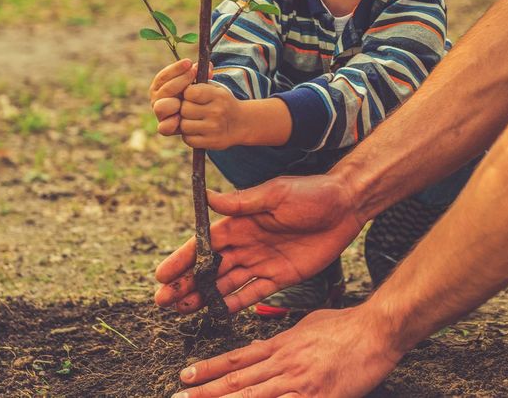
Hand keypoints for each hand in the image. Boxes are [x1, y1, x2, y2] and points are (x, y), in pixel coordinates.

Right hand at [149, 59, 196, 136]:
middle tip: (193, 74)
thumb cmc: (194, 95)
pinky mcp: (166, 128)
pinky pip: (163, 128)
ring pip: (160, 107)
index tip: (188, 62)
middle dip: (180, 81)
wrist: (197, 116)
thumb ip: (200, 75)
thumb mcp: (196, 83)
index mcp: (160, 87)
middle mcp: (158, 100)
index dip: (175, 69)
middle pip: (164, 90)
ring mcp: (161, 114)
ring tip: (186, 99)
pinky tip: (179, 118)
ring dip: (173, 102)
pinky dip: (171, 123)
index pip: (163, 76)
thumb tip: (209, 66)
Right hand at [155, 175, 363, 313]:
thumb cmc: (311, 193)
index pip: (204, 244)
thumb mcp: (276, 193)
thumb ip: (242, 203)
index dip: (182, 260)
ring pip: (226, 283)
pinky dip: (234, 304)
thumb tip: (207, 197)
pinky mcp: (280, 277)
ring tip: (180, 310)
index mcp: (241, 222)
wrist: (346, 206)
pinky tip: (215, 313)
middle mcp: (247, 243)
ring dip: (203, 296)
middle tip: (163, 301)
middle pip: (209, 268)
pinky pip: (253, 293)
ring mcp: (262, 262)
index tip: (161, 275)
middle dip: (185, 284)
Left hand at [171, 306, 400, 397]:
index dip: (209, 369)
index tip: (185, 376)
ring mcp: (300, 383)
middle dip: (204, 393)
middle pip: (237, 382)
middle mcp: (284, 364)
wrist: (377, 329)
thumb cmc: (347, 326)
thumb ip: (282, 338)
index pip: (237, 359)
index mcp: (281, 345)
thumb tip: (261, 345)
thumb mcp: (307, 325)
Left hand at [177, 82, 246, 149]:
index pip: (190, 92)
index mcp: (218, 95)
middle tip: (192, 110)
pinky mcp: (211, 142)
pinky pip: (188, 139)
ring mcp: (214, 128)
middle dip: (185, 109)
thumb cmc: (222, 103)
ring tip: (194, 121)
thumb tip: (185, 75)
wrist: (241, 123)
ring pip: (184, 125)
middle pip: (185, 109)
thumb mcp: (216, 89)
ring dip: (185, 123)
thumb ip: (199, 82)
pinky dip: (189, 136)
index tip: (191, 96)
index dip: (187, 94)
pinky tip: (196, 131)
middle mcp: (217, 111)